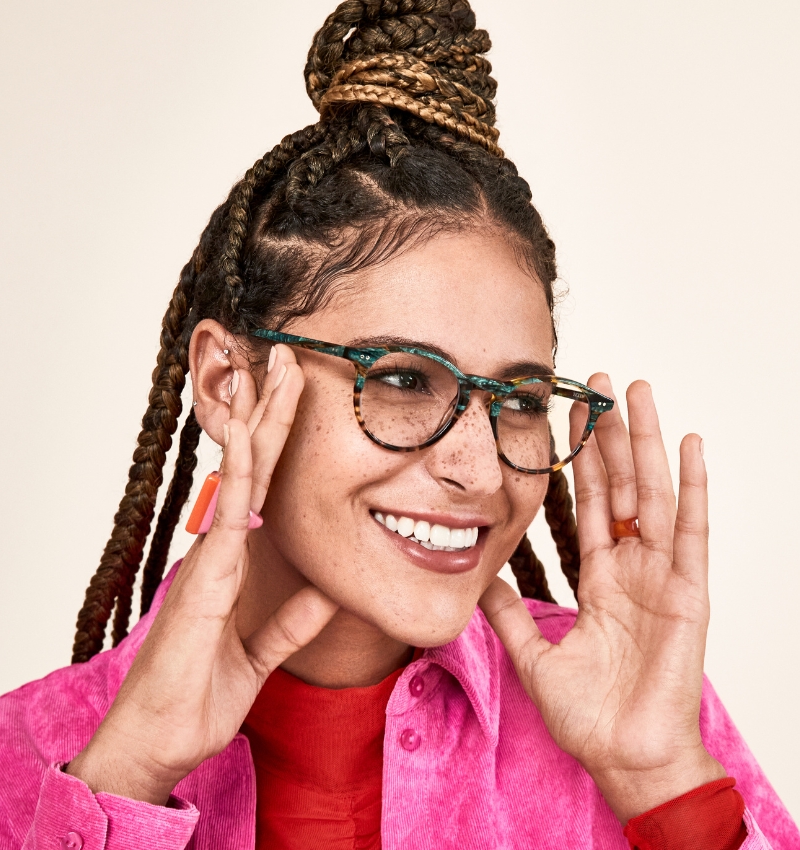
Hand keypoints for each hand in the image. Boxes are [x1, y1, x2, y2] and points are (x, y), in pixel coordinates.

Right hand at [67, 346, 337, 804]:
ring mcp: (211, 557)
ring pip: (240, 473)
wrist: (162, 740)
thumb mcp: (263, 652)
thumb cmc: (199, 696)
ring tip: (269, 367)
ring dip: (255, 419)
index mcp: (233, 562)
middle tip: (285, 357)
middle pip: (252, 465)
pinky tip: (248, 431)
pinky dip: (240, 469)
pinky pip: (229, 514)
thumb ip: (293, 620)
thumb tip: (326, 591)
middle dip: (268, 410)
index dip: (277, 441)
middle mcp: (220, 548)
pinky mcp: (206, 577)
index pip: (263, 487)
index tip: (293, 397)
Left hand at [480, 376, 724, 821]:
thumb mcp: (535, 653)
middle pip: (622, 486)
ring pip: (654, 494)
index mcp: (601, 579)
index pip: (591, 504)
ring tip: (638, 393)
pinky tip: (689, 444)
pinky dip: (694, 487)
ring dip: (646, 442)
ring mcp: (662, 576)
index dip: (583, 460)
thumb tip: (480, 579)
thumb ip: (509, 615)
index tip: (572, 417)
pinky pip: (691, 532)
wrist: (623, 758)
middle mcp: (633, 568)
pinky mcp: (687, 593)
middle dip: (610, 435)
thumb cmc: (590, 715)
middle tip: (600, 383)